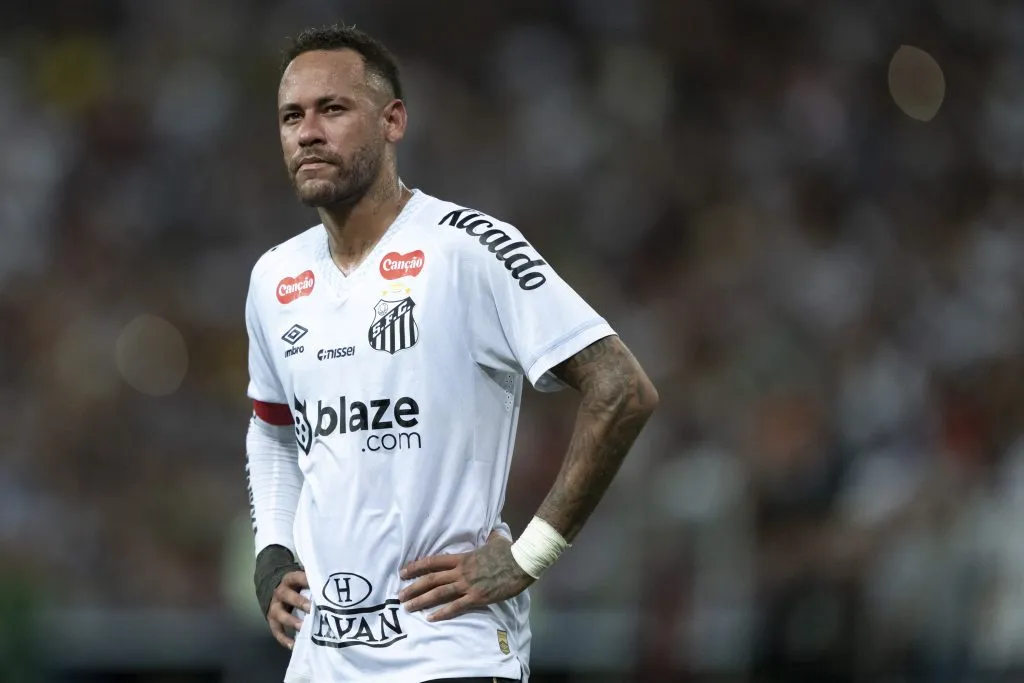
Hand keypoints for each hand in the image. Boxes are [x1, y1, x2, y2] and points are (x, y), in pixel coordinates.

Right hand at [267, 570, 311, 649]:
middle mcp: (280, 592)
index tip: (318, 586)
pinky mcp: (272, 621)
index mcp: (290, 580)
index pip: (297, 577)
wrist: (278, 593)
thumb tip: (335, 588)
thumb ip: (315, 584)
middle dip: (299, 602)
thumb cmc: (299, 587)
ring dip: (292, 621)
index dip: (306, 581)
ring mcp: (275, 607)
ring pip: (280, 614)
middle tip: (311, 608)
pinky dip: (284, 639)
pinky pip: (276, 631)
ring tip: (303, 627)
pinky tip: (294, 645)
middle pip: (287, 595)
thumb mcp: (303, 581)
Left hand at [398, 531, 533, 621]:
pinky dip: (442, 612)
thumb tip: (493, 532)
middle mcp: (461, 571)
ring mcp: (468, 584)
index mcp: (463, 557)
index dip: (417, 566)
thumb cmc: (509, 551)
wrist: (522, 562)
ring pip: (439, 593)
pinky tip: (431, 618)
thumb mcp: (496, 540)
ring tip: (408, 607)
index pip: (434, 562)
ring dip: (421, 600)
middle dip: (413, 587)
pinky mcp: (477, 597)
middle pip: (431, 579)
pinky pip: (456, 606)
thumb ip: (489, 538)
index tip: (404, 572)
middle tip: (399, 595)